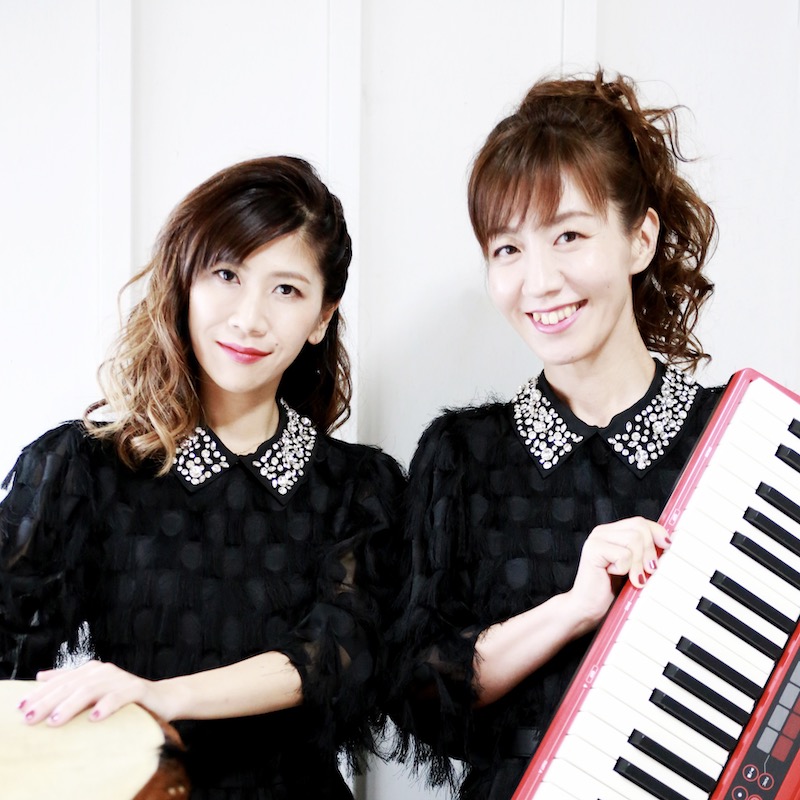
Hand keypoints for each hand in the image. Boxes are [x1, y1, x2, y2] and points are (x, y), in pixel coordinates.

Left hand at [17, 660, 168, 726]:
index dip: (40, 693)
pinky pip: (121, 696)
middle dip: (50, 701)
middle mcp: (105, 671)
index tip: (21, 708)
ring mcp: (122, 679)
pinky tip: (95, 717)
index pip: (62, 681)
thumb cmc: (125, 697)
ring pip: (92, 689)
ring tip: (56, 720)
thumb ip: (71, 682)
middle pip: (73, 685)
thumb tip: (41, 677)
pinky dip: (107, 705)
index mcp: (92, 671)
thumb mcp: (95, 691)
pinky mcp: (138, 689)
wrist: (163, 698)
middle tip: (31, 718)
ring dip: (72, 705)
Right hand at [567, 516, 669, 625]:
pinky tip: (614, 575)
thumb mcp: (633, 567)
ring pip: (633, 539)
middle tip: (649, 570)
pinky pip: (623, 555)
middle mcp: (603, 532)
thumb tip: (666, 543)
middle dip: (650, 550)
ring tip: (634, 577)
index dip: (657, 532)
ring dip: (638, 562)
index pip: (640, 522)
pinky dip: (625, 569)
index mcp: (612, 532)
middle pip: (639, 526)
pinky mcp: (593, 550)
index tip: (667, 546)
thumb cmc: (610, 589)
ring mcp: (596, 539)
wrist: (588, 607)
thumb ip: (644, 553)